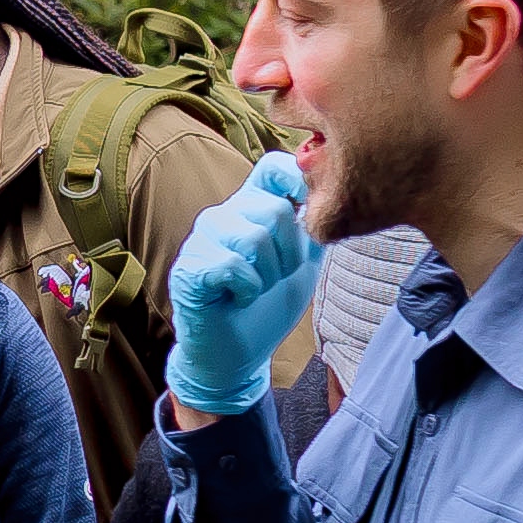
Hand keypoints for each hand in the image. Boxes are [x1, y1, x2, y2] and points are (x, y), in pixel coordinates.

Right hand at [165, 151, 321, 420]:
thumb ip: (315, 226)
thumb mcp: (304, 261)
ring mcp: (202, 240)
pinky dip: (247, 290)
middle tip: (276, 277)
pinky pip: (231, 266)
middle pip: (274, 210)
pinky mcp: (189, 268)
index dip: (298, 180)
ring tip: (256, 289)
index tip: (311, 213)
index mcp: (251, 207)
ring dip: (268, 275)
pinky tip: (238, 299)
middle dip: (289, 254)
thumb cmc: (267, 305)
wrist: (237, 355)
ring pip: (254, 238)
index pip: (273, 167)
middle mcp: (224, 215)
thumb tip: (333, 195)